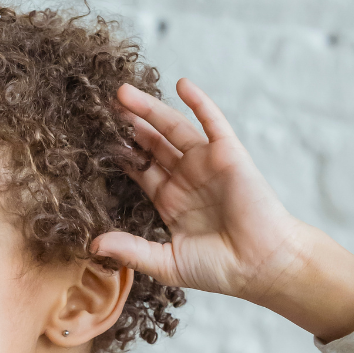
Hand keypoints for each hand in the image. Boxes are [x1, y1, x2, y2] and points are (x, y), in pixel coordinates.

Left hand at [93, 79, 307, 303]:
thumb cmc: (219, 269)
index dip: (119, 155)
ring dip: (150, 109)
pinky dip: (199, 102)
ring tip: (122, 93)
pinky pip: (212, 122)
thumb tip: (92, 244)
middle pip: (151, 144)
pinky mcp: (228, 154)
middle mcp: (186, 178)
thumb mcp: (165, 263)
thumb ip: (130, 250)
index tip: (94, 139)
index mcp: (170, 201)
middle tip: (102, 107)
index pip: (139, 171)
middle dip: (129, 126)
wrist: (261, 266)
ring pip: (173, 128)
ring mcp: (206, 164)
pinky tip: (181, 83)